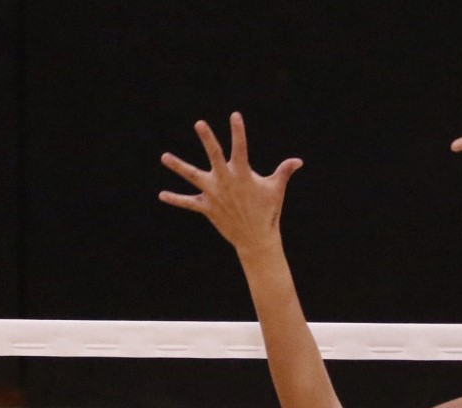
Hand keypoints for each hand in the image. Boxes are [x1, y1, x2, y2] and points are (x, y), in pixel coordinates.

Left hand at [160, 112, 303, 253]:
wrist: (257, 238)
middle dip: (207, 139)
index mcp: (243, 174)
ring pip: (193, 176)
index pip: (241, 147)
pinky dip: (175, 199)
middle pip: (214, 155)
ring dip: (178, 166)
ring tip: (164, 157)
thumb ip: (284, 172)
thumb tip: (298, 161)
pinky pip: (188, 202)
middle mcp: (226, 181)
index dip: (238, 131)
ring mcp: (214, 194)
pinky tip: (162, 195)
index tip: (235, 115)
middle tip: (199, 123)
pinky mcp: (207, 208)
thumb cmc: (268, 211)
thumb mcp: (276, 189)